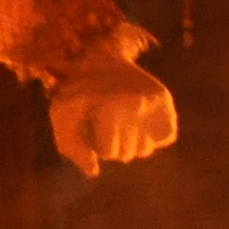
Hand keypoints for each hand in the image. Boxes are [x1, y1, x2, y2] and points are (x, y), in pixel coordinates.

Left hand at [49, 56, 177, 173]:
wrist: (102, 58)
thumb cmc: (79, 90)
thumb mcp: (62, 113)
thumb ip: (71, 146)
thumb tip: (93, 171)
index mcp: (110, 106)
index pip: (109, 152)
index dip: (98, 143)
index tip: (93, 124)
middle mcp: (137, 104)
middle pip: (127, 154)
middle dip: (114, 144)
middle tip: (107, 122)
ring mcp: (154, 102)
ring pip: (145, 149)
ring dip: (132, 143)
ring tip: (121, 123)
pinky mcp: (165, 101)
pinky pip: (165, 138)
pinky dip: (154, 136)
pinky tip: (139, 124)